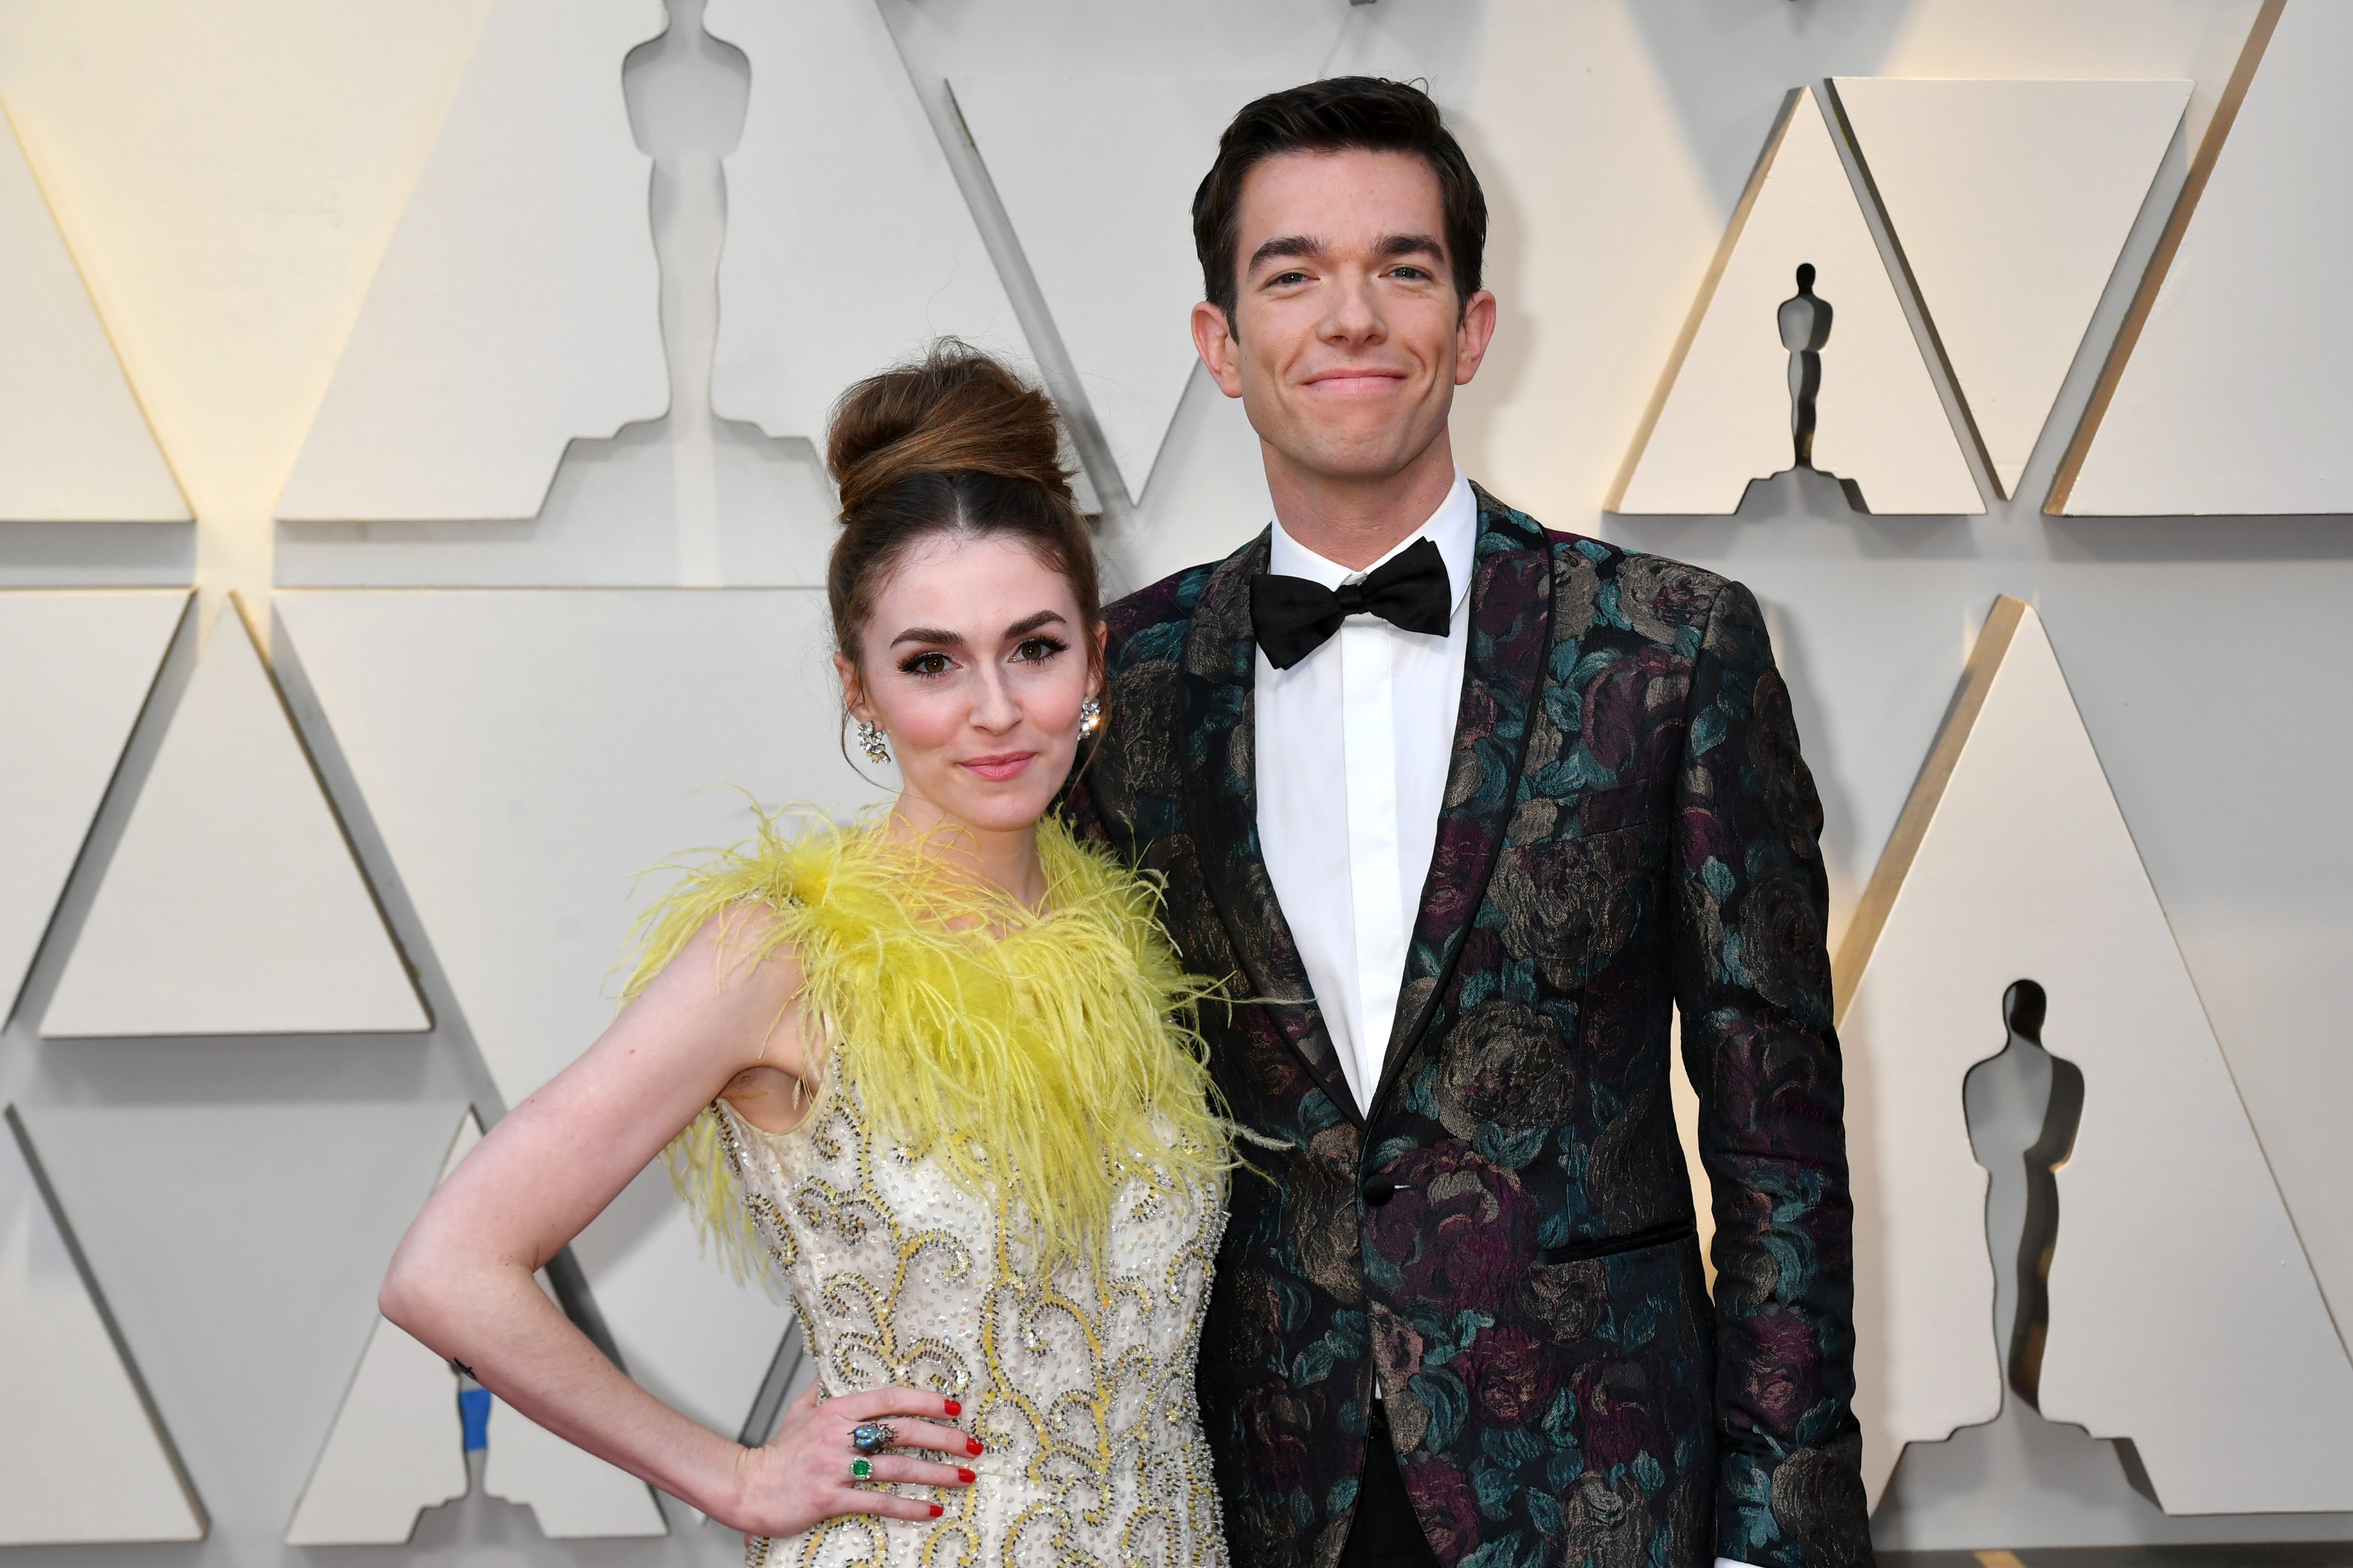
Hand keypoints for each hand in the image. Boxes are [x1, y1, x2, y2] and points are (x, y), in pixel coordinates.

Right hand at [720, 1384, 979, 1538]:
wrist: (748, 1487)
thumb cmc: (776, 1452)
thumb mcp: (799, 1411)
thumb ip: (821, 1390)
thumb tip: (832, 1368)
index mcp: (836, 1410)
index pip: (891, 1399)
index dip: (926, 1401)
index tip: (954, 1407)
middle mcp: (840, 1435)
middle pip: (903, 1432)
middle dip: (945, 1438)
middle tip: (973, 1444)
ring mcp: (836, 1467)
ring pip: (898, 1467)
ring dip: (936, 1473)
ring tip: (965, 1477)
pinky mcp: (831, 1498)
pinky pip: (879, 1502)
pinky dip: (909, 1507)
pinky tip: (932, 1509)